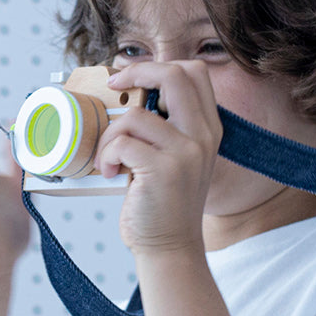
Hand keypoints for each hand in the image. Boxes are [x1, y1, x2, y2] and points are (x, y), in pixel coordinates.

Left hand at [97, 60, 222, 255]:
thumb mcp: (177, 158)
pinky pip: (122, 142)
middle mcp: (202, 136)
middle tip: (114, 86)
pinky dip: (107, 156)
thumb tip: (127, 92)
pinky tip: (111, 173)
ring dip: (110, 136)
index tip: (130, 80)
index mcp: (207, 128)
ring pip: (134, 116)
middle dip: (136, 73)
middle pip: (174, 75)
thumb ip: (166, 127)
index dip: (158, 67)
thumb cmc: (162, 204)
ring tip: (110, 160)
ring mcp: (186, 153)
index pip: (194, 72)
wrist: (170, 248)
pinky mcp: (164, 171)